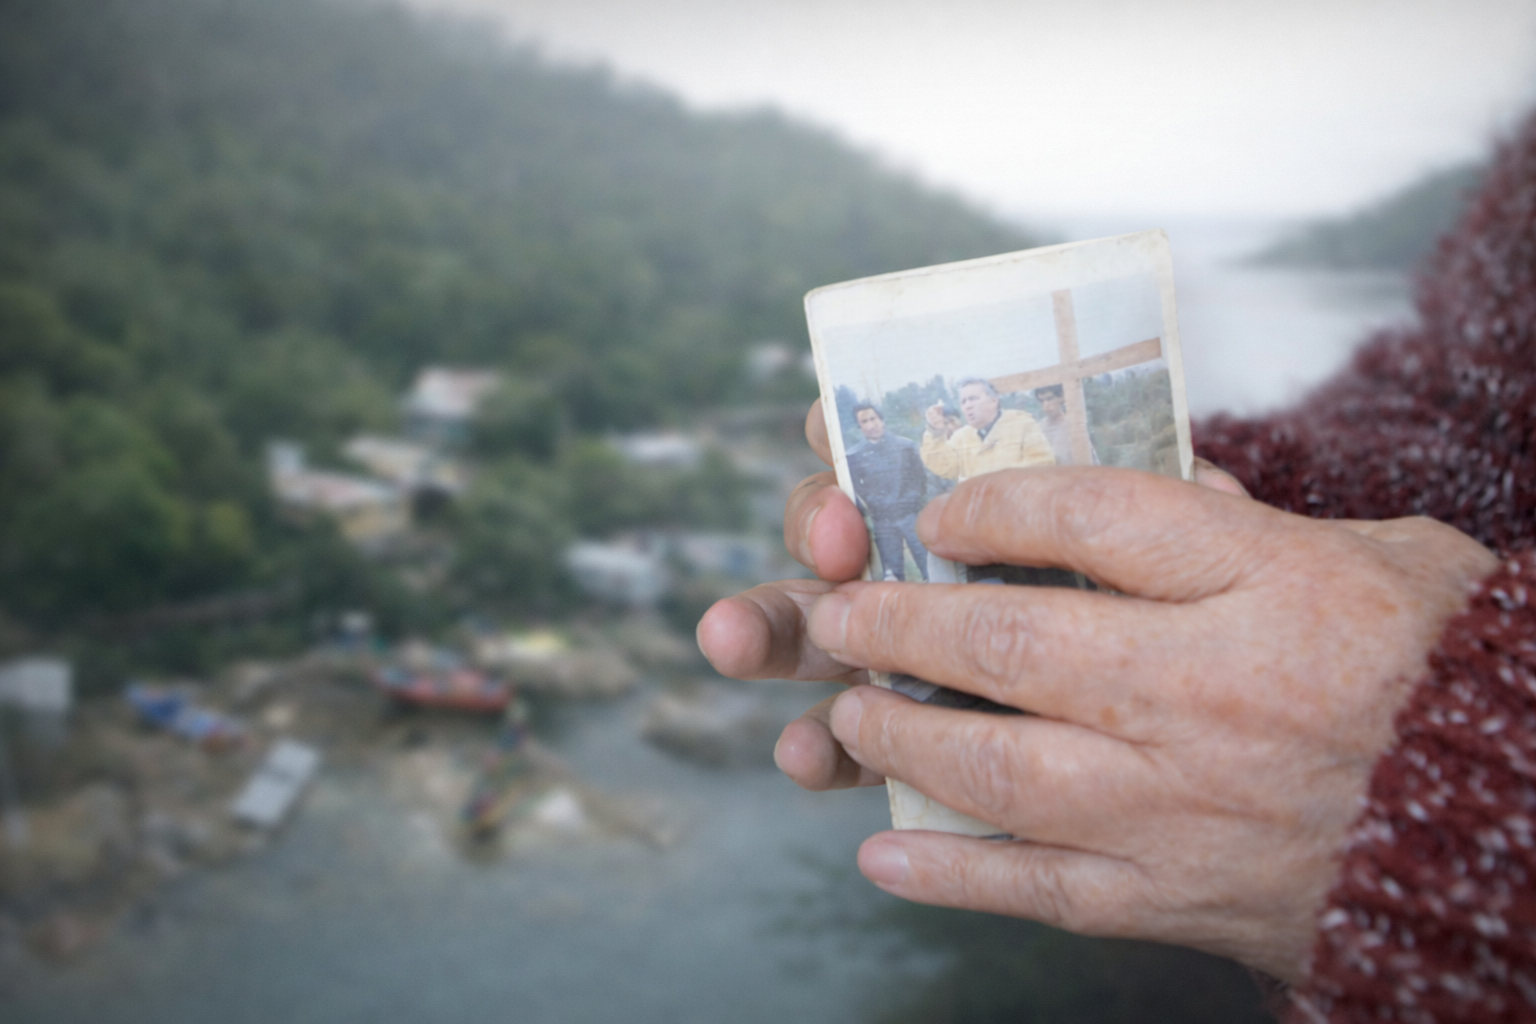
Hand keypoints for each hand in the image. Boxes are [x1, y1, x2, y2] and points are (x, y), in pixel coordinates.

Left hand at [696, 402, 1496, 981]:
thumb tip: (1148, 482)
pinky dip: (949, 873)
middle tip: (836, 612)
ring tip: (847, 713)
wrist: (1514, 827)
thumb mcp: (1374, 555)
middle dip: (899, 623)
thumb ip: (1246, 520)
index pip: (1094, 518)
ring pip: (1000, 766)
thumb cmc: (1441, 669)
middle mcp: (1212, 691)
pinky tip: (881, 856)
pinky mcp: (1178, 896)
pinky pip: (1039, 887)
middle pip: (1013, 643)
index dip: (992, 507)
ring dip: (900, 736)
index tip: (936, 510)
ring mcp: (1185, 805)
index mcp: (1270, 584)